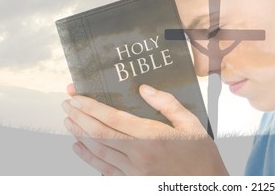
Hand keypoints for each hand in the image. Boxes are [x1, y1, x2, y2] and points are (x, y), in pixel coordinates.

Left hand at [62, 83, 227, 175]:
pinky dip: (88, 158)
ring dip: (80, 135)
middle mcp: (139, 155)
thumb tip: (144, 89)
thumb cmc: (200, 156)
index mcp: (153, 137)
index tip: (77, 97)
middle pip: (99, 134)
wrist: (206, 185)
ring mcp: (134, 171)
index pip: (113, 118)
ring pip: (98, 152)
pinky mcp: (133, 182)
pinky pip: (104, 170)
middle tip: (67, 105)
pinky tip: (79, 148)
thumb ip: (166, 104)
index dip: (91, 107)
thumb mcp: (190, 123)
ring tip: (69, 121)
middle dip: (80, 117)